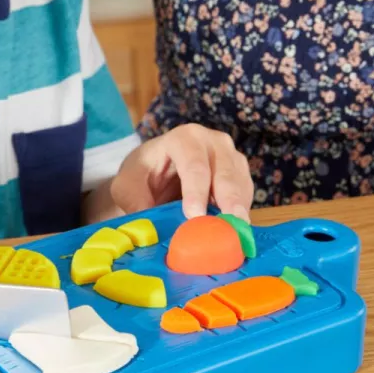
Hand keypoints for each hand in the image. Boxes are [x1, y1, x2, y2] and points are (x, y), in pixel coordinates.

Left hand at [110, 124, 253, 220]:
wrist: (155, 174)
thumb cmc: (141, 176)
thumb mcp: (127, 186)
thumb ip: (135, 203)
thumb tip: (149, 229)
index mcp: (183, 138)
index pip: (193, 164)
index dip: (196, 191)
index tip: (195, 215)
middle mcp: (212, 142)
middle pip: (224, 172)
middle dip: (228, 200)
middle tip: (231, 224)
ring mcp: (230, 156)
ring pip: (240, 183)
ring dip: (238, 209)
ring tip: (236, 234)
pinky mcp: (240, 175)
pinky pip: (246, 194)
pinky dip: (241, 213)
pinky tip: (234, 231)